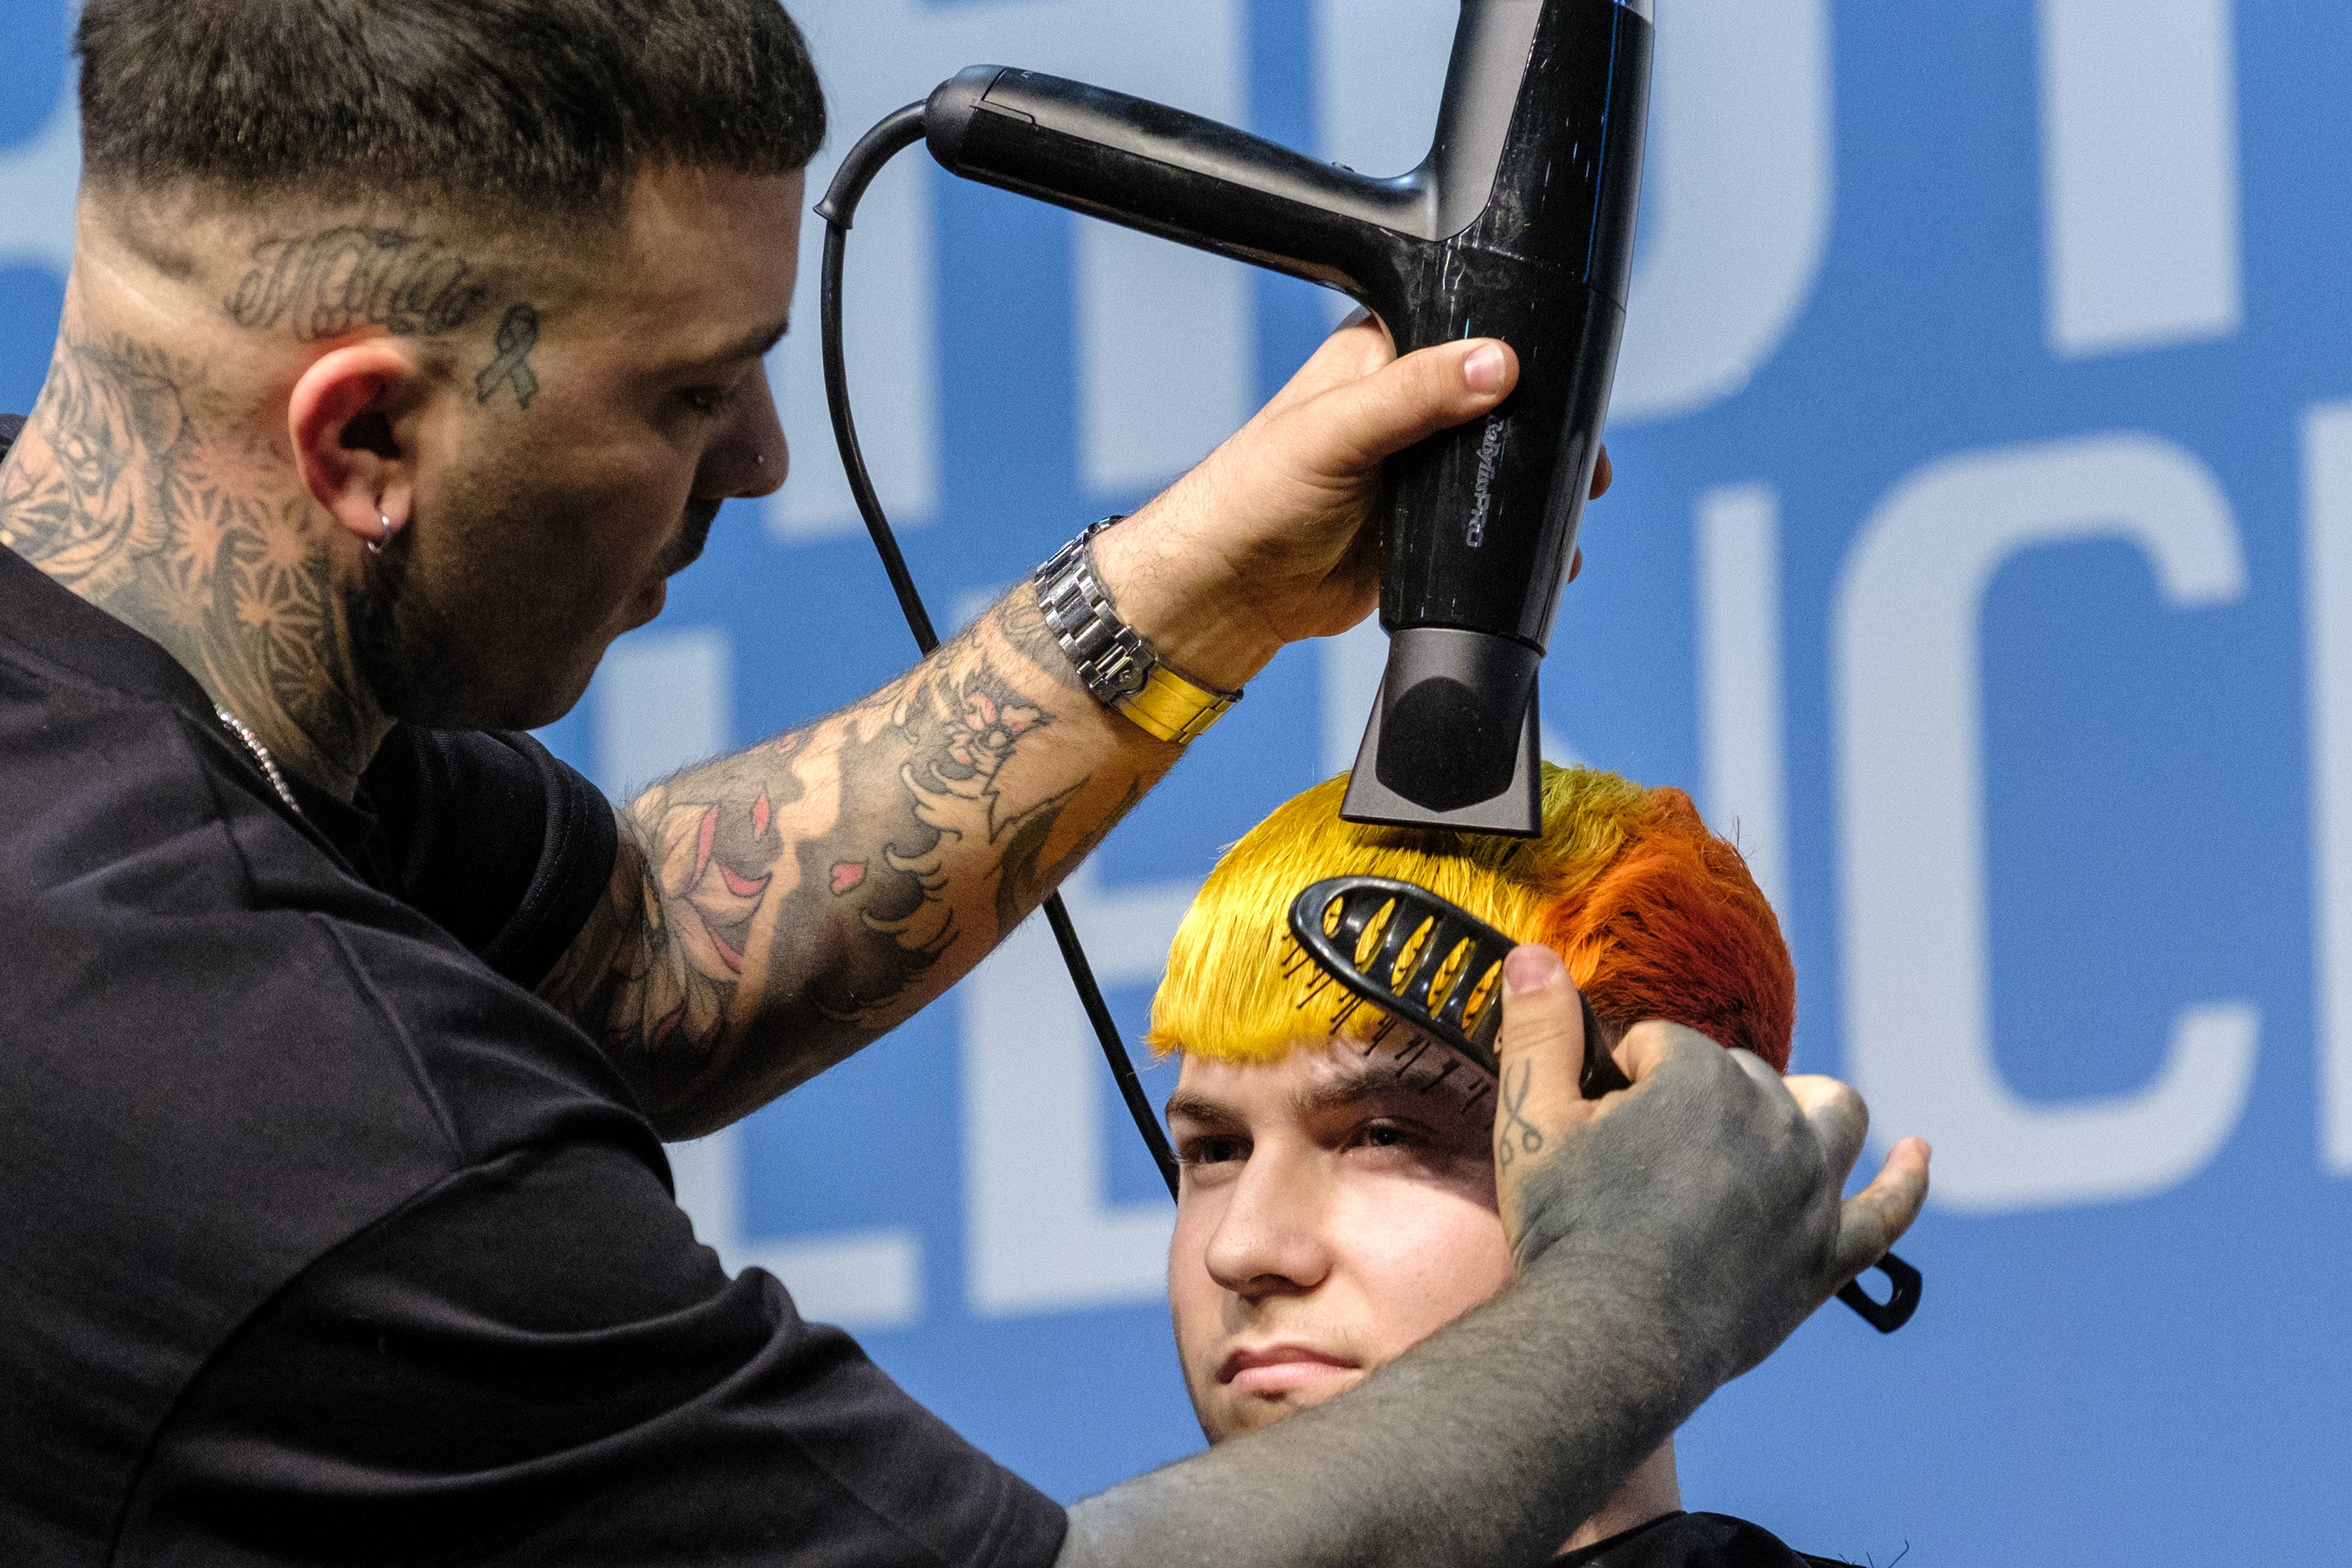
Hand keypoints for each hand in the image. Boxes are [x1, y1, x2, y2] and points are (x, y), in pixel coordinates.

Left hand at [1091, 315, 1610, 693]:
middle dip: (1541, 424)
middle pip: (1498, 398)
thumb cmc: (1254, 494)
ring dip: (1535, 482)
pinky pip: (1486, 520)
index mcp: (1383, 352)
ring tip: (1579, 495)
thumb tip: (1495, 364)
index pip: (1465, 327)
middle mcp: (1408, 402)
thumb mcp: (1337, 429)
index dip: (1514, 344)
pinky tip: (1545, 543)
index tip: (1561, 374)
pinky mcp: (1428, 523)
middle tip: (1584, 450)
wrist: (1237, 590)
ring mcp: (1422, 465)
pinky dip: (1516, 531)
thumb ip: (1415, 394)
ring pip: (1499, 462)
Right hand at [1490, 945, 1930, 1382]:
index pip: (1661, 1044)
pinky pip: (1888, 1208)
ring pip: (1833, 1113)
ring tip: (1783, 1112)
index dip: (1621, 1077)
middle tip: (1641, 1154)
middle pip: (1739, 1074)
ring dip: (1809, 1103)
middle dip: (1696, 1094)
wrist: (1608, 1339)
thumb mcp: (1531, 1117)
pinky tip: (1917, 1154)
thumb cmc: (1567, 1226)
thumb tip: (1532, 954)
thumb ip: (1538, 1027)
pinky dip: (1906, 1177)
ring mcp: (1811, 1186)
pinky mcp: (1828, 1252)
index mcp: (1700, 1076)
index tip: (1594, 1122)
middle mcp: (1772, 1118)